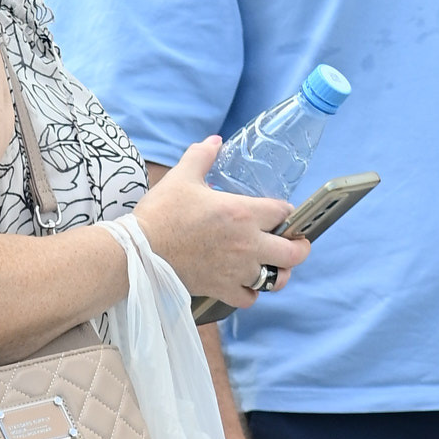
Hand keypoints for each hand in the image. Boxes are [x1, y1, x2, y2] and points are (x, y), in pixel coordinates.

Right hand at [133, 138, 308, 307]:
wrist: (139, 252)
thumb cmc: (161, 214)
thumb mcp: (182, 177)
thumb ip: (202, 156)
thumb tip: (215, 140)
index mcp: (242, 213)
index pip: (284, 212)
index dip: (287, 211)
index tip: (282, 212)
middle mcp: (247, 244)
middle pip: (293, 253)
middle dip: (299, 247)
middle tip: (295, 243)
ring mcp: (236, 270)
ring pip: (275, 280)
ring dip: (278, 272)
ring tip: (273, 265)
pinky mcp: (222, 288)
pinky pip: (249, 298)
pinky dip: (251, 293)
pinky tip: (245, 283)